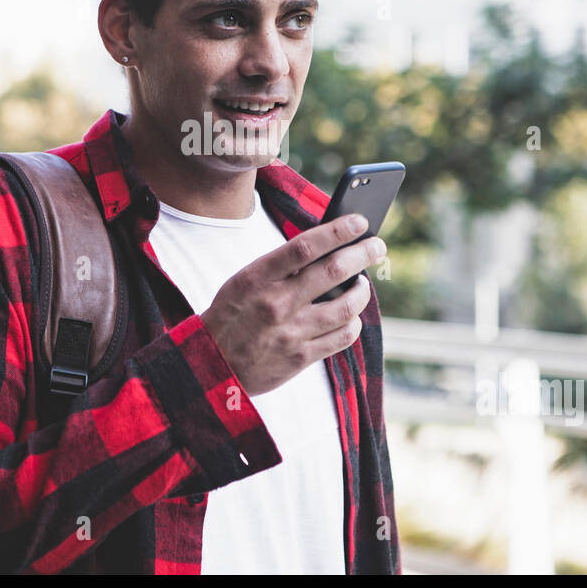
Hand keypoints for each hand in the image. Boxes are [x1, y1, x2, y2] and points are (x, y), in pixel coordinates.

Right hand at [199, 213, 384, 395]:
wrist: (210, 365)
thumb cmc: (232, 314)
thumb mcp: (244, 281)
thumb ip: (280, 267)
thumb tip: (326, 247)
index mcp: (258, 277)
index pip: (305, 246)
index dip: (337, 231)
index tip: (359, 222)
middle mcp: (276, 303)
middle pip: (334, 272)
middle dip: (363, 254)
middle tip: (377, 246)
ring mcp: (290, 332)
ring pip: (346, 307)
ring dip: (362, 291)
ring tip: (363, 284)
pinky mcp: (300, 358)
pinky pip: (342, 337)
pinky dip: (353, 322)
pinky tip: (352, 316)